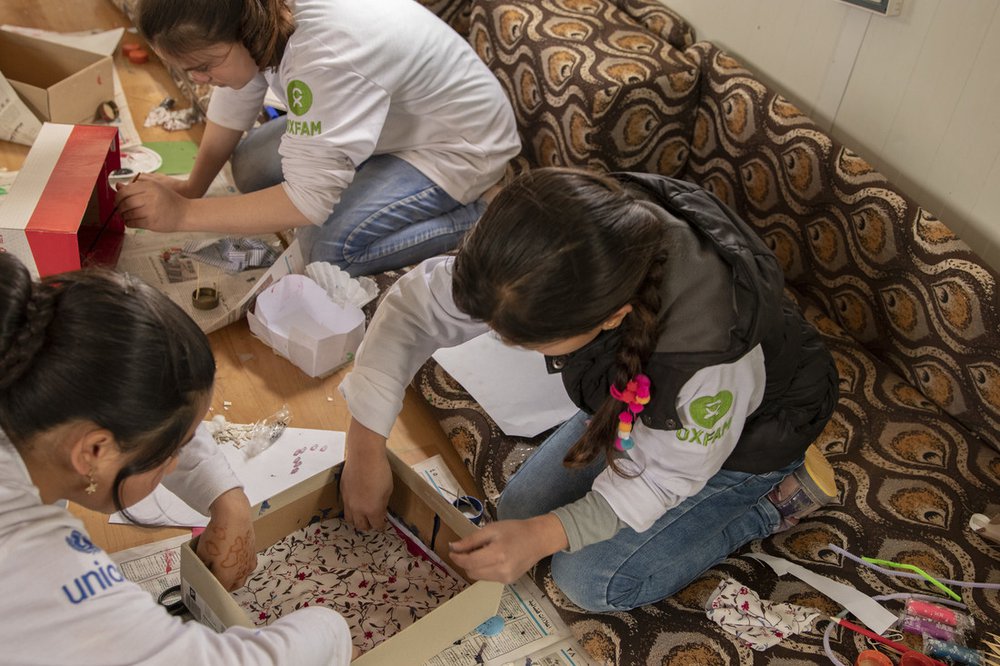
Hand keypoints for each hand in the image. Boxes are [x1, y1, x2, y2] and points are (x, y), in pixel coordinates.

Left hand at [115, 174, 191, 231]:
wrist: (185, 213)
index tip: (118, 200)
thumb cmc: (170, 200)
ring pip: (127, 214)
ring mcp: (150, 210)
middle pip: (125, 203)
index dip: (118, 197)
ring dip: (124, 216)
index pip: (125, 191)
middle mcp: (149, 197)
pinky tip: (131, 221)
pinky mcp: (151, 222)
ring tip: (127, 216)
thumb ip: (136, 186)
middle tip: (120, 209)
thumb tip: (118, 186)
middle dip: (119, 207)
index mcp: (149, 186)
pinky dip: (129, 223)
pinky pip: (133, 223)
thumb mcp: (155, 187)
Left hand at [196, 488, 256, 590]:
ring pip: (242, 576)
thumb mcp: (202, 554)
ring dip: (234, 575)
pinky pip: (247, 564)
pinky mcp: (254, 552)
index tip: (205, 582)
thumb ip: (203, 568)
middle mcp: (241, 573)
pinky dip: (241, 564)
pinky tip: (234, 555)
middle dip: (225, 584)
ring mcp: (249, 563)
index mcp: (228, 577)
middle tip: (215, 575)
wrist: (235, 517)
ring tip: (225, 565)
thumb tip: (204, 572)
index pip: (219, 590)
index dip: (211, 587)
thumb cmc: (217, 536)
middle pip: (233, 586)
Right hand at [341, 418, 392, 529]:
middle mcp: (358, 509)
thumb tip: (380, 511)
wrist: (364, 455)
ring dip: (357, 519)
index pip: (376, 526)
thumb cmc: (380, 471)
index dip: (380, 526)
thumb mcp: (388, 490)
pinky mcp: (342, 492)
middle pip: (361, 526)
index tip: (382, 525)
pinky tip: (356, 502)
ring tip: (362, 515)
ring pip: (350, 519)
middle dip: (368, 526)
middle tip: (373, 522)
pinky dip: (351, 508)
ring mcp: (348, 501)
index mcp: (372, 510)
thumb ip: (382, 504)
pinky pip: (345, 506)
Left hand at [448, 514, 568, 583]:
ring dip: (474, 566)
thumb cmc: (515, 530)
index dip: (457, 557)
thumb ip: (471, 540)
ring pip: (478, 577)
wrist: (539, 539)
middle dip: (465, 562)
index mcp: (497, 555)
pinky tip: (491, 559)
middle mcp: (501, 570)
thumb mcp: (492, 529)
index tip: (452, 550)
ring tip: (481, 552)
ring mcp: (506, 579)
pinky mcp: (509, 582)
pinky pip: (488, 578)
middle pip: (471, 572)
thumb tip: (453, 547)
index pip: (469, 562)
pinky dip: (484, 570)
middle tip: (466, 549)